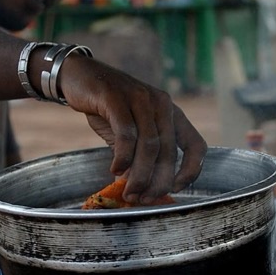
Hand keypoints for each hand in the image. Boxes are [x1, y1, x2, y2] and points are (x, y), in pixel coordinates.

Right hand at [58, 54, 207, 202]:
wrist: (78, 75)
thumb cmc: (108, 108)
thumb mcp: (131, 131)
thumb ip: (141, 156)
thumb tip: (144, 191)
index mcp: (172, 113)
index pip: (197, 145)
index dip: (192, 171)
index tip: (176, 189)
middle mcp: (162, 105)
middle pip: (169, 152)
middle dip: (158, 181)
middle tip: (144, 199)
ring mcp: (141, 99)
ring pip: (149, 146)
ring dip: (140, 174)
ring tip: (130, 192)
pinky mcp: (116, 98)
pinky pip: (126, 134)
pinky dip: (123, 157)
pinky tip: (116, 170)